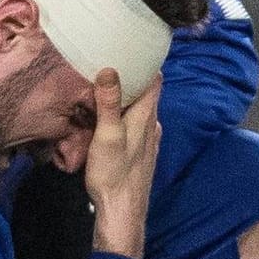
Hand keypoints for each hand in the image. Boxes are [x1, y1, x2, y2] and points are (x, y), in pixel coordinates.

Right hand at [83, 70, 160, 258]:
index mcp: (147, 116)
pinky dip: (123, 115)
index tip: (130, 46)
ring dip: (125, 98)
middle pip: (146, 93)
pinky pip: (134, 124)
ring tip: (103, 86)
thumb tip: (109, 69)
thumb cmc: (114, 173)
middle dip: (130, 78)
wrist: (122, 211)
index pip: (155, 79)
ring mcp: (149, 140)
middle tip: (108, 61)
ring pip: (139, 110)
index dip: (146, 61)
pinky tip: (107, 118)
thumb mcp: (107, 135)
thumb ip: (109, 103)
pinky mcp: (141, 152)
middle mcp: (152, 125)